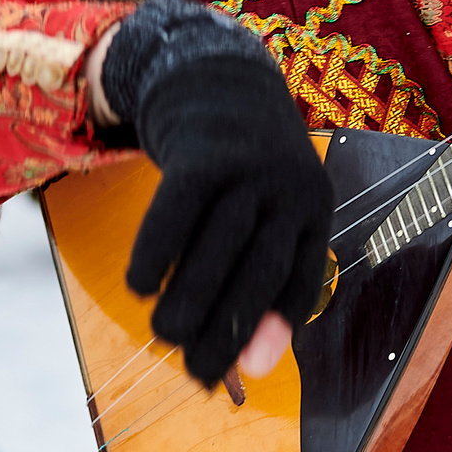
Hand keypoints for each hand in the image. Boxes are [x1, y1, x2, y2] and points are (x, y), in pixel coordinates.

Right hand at [98, 0, 332, 386]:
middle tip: (194, 374)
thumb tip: (250, 367)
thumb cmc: (244, 169)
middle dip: (225, 331)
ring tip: (164, 336)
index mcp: (312, 209)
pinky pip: (176, 212)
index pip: (300, 279)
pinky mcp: (203, 152)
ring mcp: (247, 168)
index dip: (277, 328)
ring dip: (187, 303)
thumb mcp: (271, 209)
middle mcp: (289, 189)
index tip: (251, 371)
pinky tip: (139, 286)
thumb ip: (262, 276)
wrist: (220, 77)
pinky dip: (156, 254)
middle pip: (257, 272)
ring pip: (216, 249)